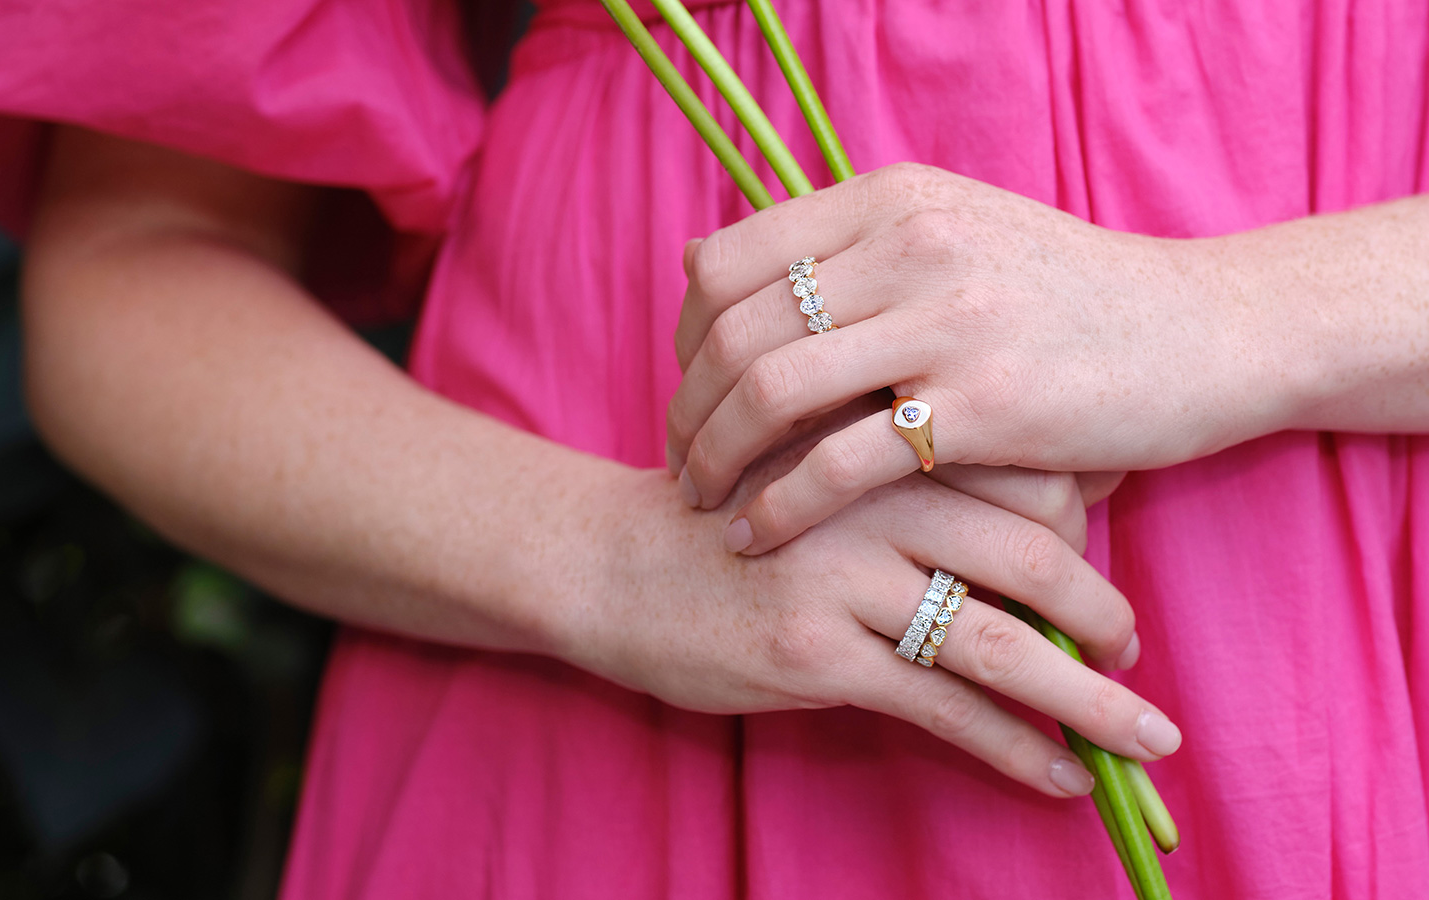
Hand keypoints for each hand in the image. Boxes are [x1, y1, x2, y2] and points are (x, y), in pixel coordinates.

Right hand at [559, 403, 1172, 799]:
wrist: (611, 558)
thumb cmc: (725, 507)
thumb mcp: (812, 455)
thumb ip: (905, 466)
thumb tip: (1032, 505)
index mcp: (883, 440)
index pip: (1026, 473)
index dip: (1087, 521)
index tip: (1107, 560)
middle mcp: (873, 500)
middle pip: (1032, 555)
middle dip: (1104, 615)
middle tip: (1133, 654)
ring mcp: (843, 578)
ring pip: (998, 642)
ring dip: (1086, 698)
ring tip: (1144, 737)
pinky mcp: (814, 654)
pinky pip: (940, 707)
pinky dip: (1011, 747)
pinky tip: (1054, 774)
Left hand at [665, 162, 1275, 528]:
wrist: (1206, 332)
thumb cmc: (1068, 296)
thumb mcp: (955, 233)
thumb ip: (846, 251)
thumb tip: (709, 276)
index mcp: (890, 198)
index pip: (726, 261)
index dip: (684, 336)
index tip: (688, 389)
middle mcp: (909, 244)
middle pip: (733, 330)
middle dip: (686, 410)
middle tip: (681, 462)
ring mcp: (947, 322)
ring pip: (770, 392)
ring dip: (714, 459)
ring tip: (703, 501)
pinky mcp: (984, 407)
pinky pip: (838, 464)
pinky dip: (777, 506)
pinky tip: (757, 535)